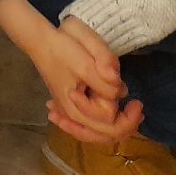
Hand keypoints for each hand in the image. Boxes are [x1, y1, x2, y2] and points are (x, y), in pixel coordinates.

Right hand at [22, 15, 135, 143]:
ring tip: (130, 110)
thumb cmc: (61, 50)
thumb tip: (122, 92)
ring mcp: (70, 110)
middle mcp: (73, 114)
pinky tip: (114, 112)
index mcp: (76, 109)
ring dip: (116, 124)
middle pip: (106, 134)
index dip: (126, 116)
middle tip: (135, 104)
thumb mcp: (84, 62)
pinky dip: (104, 120)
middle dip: (125, 122)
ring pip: (98, 131)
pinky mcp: (71, 102)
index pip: (110, 125)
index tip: (135, 100)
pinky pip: (88, 123)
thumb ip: (105, 81)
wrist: (40, 40)